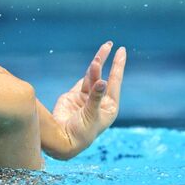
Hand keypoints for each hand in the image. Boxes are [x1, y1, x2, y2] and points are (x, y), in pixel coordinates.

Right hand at [52, 41, 126, 156]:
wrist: (63, 139)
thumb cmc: (82, 132)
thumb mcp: (91, 115)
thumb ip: (96, 97)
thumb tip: (102, 81)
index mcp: (109, 107)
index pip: (115, 81)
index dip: (118, 66)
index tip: (121, 51)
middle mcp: (100, 100)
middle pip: (104, 76)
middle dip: (106, 61)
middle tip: (109, 45)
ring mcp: (87, 98)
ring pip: (92, 77)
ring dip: (94, 66)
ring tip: (98, 55)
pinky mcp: (74, 96)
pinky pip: (82, 81)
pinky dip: (86, 73)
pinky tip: (93, 64)